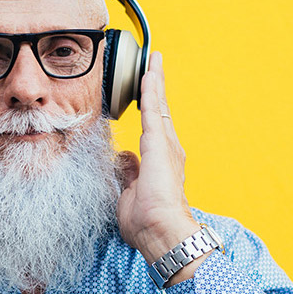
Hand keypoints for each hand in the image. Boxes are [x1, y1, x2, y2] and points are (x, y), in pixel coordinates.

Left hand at [115, 52, 201, 266]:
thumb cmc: (148, 223)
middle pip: (160, 112)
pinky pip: (154, 110)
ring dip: (154, 82)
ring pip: (159, 107)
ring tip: (152, 60)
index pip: (153, 128)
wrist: (162, 233)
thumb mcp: (130, 193)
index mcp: (160, 162)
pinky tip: (149, 72)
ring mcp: (166, 146)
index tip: (147, 90)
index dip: (150, 108)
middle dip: (155, 87)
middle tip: (153, 64)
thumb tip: (124, 157)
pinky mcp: (160, 144)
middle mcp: (168, 150)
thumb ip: (128, 172)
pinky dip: (151, 90)